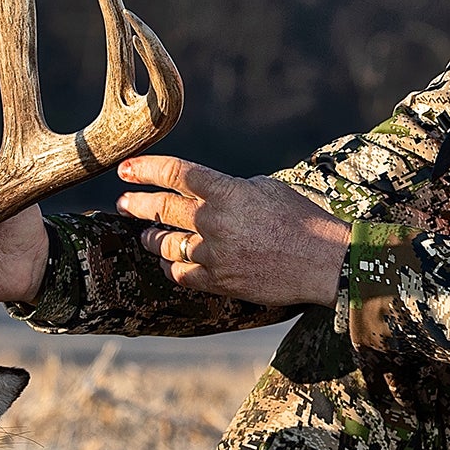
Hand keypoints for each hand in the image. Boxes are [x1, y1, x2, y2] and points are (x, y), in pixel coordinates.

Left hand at [115, 155, 348, 307]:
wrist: (325, 262)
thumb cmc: (303, 220)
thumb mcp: (267, 188)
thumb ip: (231, 188)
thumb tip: (207, 191)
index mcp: (227, 191)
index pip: (175, 174)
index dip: (145, 169)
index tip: (126, 169)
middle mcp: (215, 220)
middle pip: (161, 208)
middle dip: (137, 204)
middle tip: (124, 202)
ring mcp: (214, 253)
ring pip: (166, 244)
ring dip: (152, 238)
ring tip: (146, 235)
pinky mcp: (219, 280)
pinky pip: (180, 274)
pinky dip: (171, 267)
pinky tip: (169, 263)